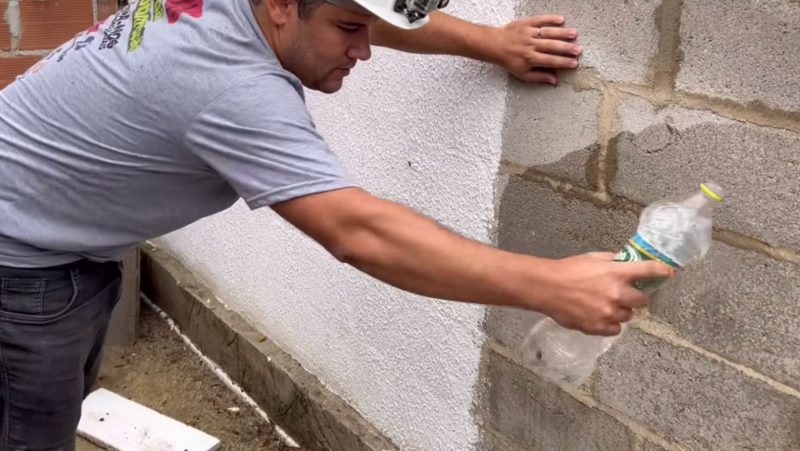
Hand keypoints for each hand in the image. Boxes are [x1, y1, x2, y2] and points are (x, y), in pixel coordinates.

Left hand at [488, 15, 581, 84]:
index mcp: (530, 59)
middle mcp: (530, 45)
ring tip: (574, 34)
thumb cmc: (510, 61)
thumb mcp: (522, 74)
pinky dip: (550, 19)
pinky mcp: (526, 23)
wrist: (495, 45)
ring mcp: (528, 33)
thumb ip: (539, 77)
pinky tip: (561, 19)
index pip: (550, 61)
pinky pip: (540, 20)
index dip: (563, 62)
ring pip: (548, 33)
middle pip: (551, 47)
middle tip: (579, 50)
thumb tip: (555, 81)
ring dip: (562, 33)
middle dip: (566, 48)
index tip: (574, 63)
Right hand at [538, 252, 674, 335]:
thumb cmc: (567, 270)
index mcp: (618, 273)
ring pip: (628, 316)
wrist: (546, 288)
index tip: (667, 274)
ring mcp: (609, 312)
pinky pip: (615, 330)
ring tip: (604, 305)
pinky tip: (598, 316)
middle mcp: (618, 294)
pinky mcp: (599, 327)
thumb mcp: (593, 258)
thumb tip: (626, 264)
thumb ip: (613, 262)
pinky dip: (610, 324)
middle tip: (624, 295)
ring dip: (620, 311)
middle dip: (635, 297)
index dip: (662, 272)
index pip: (650, 271)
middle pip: (642, 301)